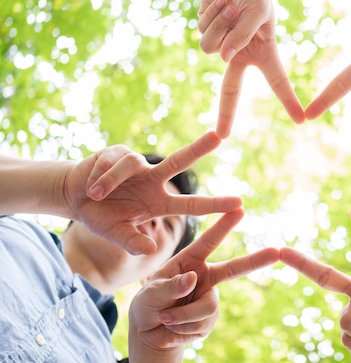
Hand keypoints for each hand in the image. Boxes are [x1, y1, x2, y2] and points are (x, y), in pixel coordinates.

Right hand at [65, 131, 241, 254]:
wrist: (74, 198)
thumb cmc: (100, 218)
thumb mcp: (115, 234)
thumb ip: (132, 242)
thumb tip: (150, 249)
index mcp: (159, 203)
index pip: (192, 204)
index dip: (215, 204)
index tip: (240, 203)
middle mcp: (153, 181)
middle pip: (180, 161)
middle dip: (199, 148)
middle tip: (219, 136)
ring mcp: (138, 165)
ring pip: (133, 165)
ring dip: (111, 180)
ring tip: (94, 195)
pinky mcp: (119, 152)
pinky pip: (114, 162)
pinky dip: (101, 175)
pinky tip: (91, 185)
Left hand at [128, 208, 279, 361]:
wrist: (149, 332)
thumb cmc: (147, 304)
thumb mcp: (151, 293)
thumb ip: (171, 286)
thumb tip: (193, 278)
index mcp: (190, 261)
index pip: (209, 241)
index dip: (224, 225)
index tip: (240, 208)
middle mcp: (205, 277)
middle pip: (235, 268)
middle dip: (256, 260)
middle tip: (276, 252)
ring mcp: (210, 298)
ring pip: (207, 308)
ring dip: (182, 317)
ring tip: (164, 318)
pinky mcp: (210, 320)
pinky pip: (202, 325)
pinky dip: (182, 330)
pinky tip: (172, 329)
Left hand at [197, 0, 303, 137]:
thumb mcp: (256, 11)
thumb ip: (242, 36)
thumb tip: (223, 58)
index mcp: (263, 51)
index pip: (278, 81)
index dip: (289, 100)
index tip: (301, 119)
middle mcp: (242, 53)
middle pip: (231, 90)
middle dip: (227, 114)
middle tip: (222, 136)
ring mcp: (222, 44)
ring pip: (211, 50)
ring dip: (220, 26)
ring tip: (230, 8)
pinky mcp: (206, 32)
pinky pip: (203, 33)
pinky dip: (211, 16)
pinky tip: (220, 3)